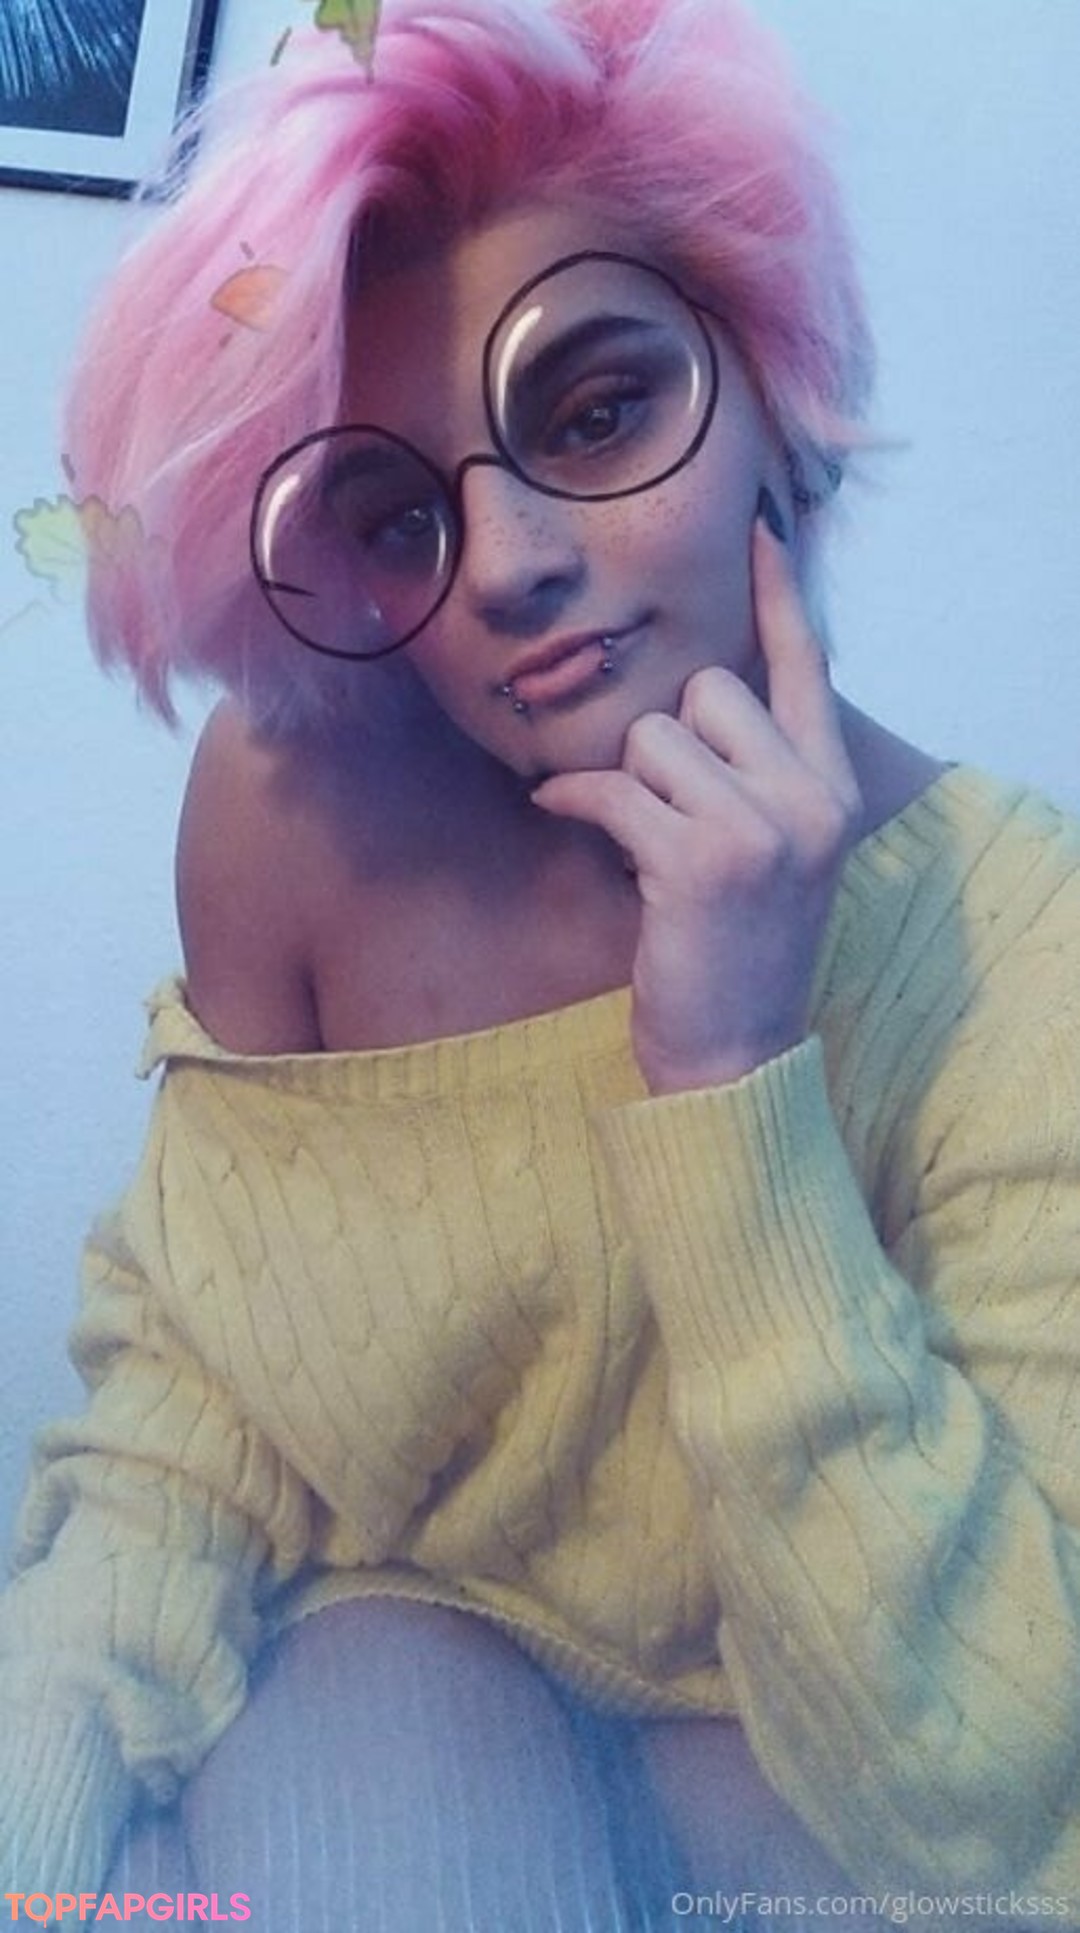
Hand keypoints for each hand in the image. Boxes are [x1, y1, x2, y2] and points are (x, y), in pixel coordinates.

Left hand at [531, 517, 862, 1093]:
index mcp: (832, 789)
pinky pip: (611, 788)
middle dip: (665, 740)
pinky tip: (559, 813)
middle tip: (664, 807)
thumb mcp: (776, 850)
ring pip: (654, 737)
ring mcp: (760, 829)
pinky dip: (573, 799)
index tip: (759, 533)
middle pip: (709, 690)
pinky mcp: (699, 861)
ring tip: (640, 839)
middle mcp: (809, 799)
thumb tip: (687, 696)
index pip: (808, 669)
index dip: (779, 598)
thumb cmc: (738, 946)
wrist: (736, 1051)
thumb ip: (757, 772)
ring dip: (626, 782)